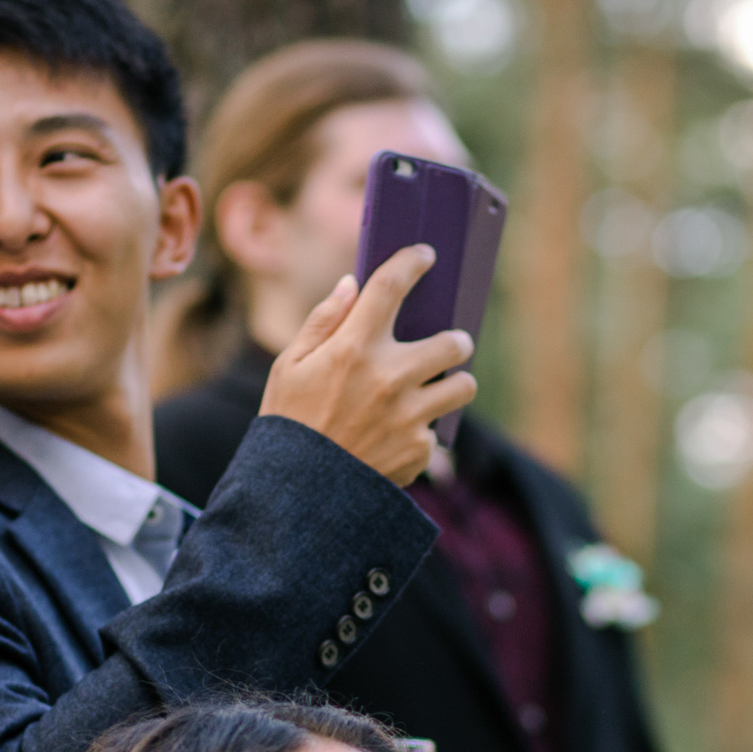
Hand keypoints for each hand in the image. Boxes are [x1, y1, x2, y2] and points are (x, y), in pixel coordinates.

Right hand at [259, 244, 477, 484]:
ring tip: (434, 390)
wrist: (295, 495)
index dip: (412, 262)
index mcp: (352, 348)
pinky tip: (397, 436)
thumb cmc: (288, 424)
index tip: (425, 256)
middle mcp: (389, 378)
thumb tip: (352, 284)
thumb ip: (322, 322)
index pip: (392, 286)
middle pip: (454, 342)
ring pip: (464, 387)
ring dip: (454, 384)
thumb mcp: (288, 368)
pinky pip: (437, 431)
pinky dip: (422, 431)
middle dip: (456, 340)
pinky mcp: (419, 451)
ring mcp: (409, 417)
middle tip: (446, 345)